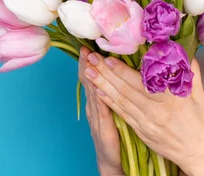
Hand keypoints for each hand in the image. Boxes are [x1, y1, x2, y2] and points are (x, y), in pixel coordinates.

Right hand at [78, 46, 122, 175]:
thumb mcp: (113, 107)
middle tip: (84, 48)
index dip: (88, 62)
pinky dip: (100, 99)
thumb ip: (114, 91)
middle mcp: (94, 106)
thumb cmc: (115, 132)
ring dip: (91, 77)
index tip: (87, 46)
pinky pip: (102, 111)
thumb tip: (118, 71)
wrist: (111, 158)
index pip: (91, 77)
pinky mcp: (104, 128)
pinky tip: (99, 90)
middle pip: (89, 81)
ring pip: (93, 93)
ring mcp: (97, 117)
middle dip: (86, 65)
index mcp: (97, 100)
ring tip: (88, 62)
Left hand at [82, 49, 203, 172]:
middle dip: (105, 73)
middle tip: (91, 60)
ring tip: (88, 73)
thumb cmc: (201, 122)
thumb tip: (182, 49)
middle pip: (125, 89)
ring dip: (102, 86)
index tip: (108, 58)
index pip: (140, 81)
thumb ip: (190, 70)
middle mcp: (156, 110)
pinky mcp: (143, 132)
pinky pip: (123, 115)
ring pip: (120, 101)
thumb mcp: (199, 94)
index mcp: (170, 98)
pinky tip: (99, 93)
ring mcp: (147, 122)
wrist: (199, 152)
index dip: (122, 70)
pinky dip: (110, 103)